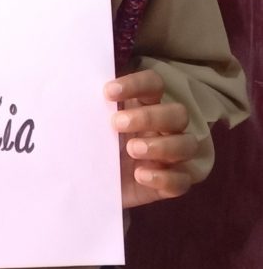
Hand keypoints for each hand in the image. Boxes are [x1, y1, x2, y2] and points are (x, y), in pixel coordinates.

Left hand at [104, 70, 198, 207]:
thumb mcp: (94, 124)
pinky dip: (164, 177)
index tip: (107, 92)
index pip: (154, 84)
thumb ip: (94, 107)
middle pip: (178, 113)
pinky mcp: (171, 185)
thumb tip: (79, 88)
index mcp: (146, 105)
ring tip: (131, 150)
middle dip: (149, 117)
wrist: (91, 184)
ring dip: (161, 145)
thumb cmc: (96, 145)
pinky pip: (183, 181)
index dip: (136, 84)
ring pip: (189, 145)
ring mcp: (173, 157)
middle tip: (116, 124)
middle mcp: (165, 128)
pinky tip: (140, 175)